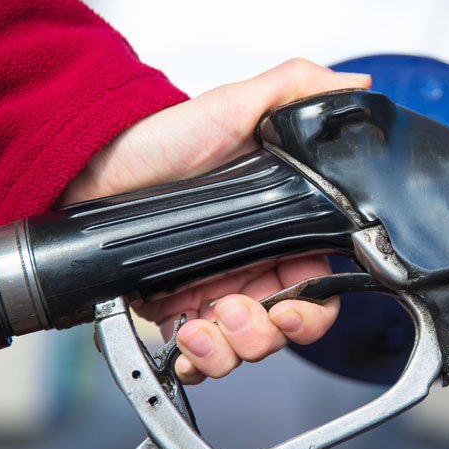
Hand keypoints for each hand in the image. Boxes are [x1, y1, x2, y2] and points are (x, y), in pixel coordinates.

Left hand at [61, 59, 370, 382]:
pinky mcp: (177, 310)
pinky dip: (198, 360)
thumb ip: (297, 90)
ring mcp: (217, 292)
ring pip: (244, 349)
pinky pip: (201, 355)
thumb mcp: (234, 105)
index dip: (312, 311)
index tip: (290, 307)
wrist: (90, 163)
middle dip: (265, 335)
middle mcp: (255, 267)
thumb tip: (358, 87)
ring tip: (199, 323)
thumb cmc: (162, 138)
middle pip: (285, 330)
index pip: (320, 288)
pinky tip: (184, 340)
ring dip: (229, 350)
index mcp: (280, 230)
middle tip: (233, 310)